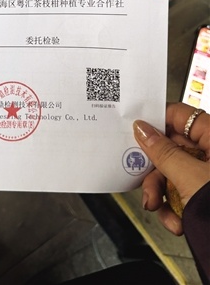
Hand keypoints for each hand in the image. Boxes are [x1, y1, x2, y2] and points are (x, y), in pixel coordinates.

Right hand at [133, 103, 209, 235]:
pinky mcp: (208, 195)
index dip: (157, 122)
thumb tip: (143, 130)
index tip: (137, 132)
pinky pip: (182, 193)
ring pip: (174, 173)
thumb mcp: (189, 176)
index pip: (181, 116)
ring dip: (161, 194)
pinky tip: (177, 222)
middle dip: (156, 173)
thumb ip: (163, 151)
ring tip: (160, 210)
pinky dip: (174, 208)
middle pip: (172, 149)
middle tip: (146, 185)